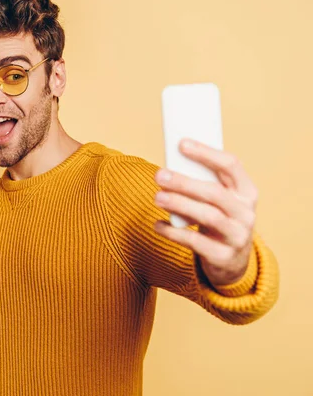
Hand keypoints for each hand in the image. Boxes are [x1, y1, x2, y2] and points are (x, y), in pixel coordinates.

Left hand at [153, 138, 258, 285]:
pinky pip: (195, 241)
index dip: (206, 153)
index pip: (231, 165)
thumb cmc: (219, 220)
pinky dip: (173, 232)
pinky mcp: (223, 256)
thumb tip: (169, 166)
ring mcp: (237, 236)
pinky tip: (158, 225)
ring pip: (207, 216)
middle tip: (159, 175)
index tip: (181, 144)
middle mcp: (246, 212)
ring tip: (157, 197)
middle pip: (214, 192)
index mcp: (247, 191)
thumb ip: (203, 184)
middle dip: (184, 182)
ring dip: (179, 204)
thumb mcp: (219, 201)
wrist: (232, 262)